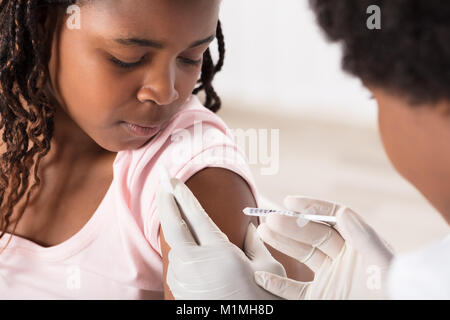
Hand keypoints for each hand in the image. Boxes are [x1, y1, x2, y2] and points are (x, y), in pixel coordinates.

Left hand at [156, 177, 286, 299]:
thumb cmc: (261, 300)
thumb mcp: (268, 270)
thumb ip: (257, 244)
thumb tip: (252, 227)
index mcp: (219, 253)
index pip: (195, 215)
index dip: (183, 194)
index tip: (173, 179)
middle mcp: (195, 263)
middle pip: (173, 224)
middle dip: (166, 198)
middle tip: (162, 179)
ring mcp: (182, 278)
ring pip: (173, 242)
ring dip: (172, 221)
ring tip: (170, 202)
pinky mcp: (179, 289)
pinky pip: (176, 259)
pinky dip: (177, 243)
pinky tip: (181, 236)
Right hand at [254, 196, 393, 298]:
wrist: (395, 309)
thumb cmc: (391, 288)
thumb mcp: (380, 259)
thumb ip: (363, 235)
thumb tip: (342, 211)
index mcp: (358, 243)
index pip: (332, 218)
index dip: (311, 208)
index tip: (290, 202)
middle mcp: (343, 257)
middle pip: (312, 235)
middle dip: (290, 225)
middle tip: (270, 218)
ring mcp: (331, 277)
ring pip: (302, 256)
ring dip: (281, 244)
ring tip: (262, 231)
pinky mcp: (322, 298)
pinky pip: (295, 291)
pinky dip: (277, 285)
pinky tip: (262, 276)